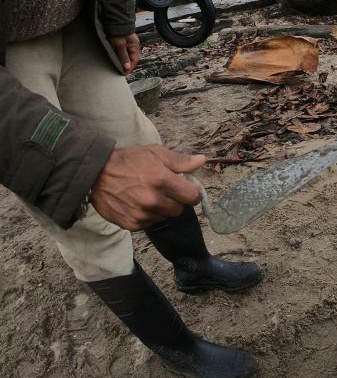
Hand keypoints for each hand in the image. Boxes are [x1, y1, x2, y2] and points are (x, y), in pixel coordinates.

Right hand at [89, 145, 205, 230]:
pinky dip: (147, 216)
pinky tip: (137, 204)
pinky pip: (149, 223)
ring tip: (147, 195)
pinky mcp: (131, 224)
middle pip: (179, 209)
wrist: (94, 174)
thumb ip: (180, 161)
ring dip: (161, 208)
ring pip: (164, 217)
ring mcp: (141, 214)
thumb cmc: (127, 161)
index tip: (185, 189)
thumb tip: (202, 161)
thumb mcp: (155, 153)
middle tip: (163, 191)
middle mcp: (153, 200)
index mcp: (162, 180)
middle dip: (175, 200)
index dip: (191, 192)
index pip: (192, 196)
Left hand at [108, 33, 140, 74]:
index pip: (134, 60)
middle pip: (131, 58)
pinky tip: (116, 58)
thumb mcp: (120, 45)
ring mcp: (128, 43)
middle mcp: (133, 45)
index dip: (130, 67)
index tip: (124, 73)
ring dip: (122, 61)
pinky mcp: (122, 41)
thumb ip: (124, 56)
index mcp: (135, 47)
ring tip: (117, 66)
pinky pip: (122, 51)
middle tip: (120, 71)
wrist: (115, 21)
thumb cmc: (118, 32)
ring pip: (126, 55)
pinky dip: (120, 56)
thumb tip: (127, 66)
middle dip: (126, 65)